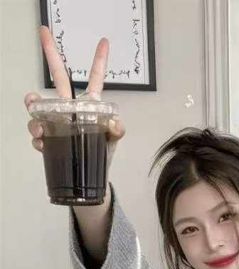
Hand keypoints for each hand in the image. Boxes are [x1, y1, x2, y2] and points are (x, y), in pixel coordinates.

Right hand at [24, 26, 124, 168]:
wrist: (91, 179)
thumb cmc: (102, 154)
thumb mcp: (113, 140)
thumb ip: (117, 129)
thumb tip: (115, 123)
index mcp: (90, 106)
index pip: (95, 79)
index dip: (99, 60)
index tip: (104, 42)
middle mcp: (71, 109)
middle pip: (58, 79)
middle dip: (51, 54)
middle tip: (43, 33)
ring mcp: (58, 123)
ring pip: (41, 106)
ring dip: (35, 107)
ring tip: (38, 123)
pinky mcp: (50, 140)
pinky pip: (39, 136)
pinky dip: (38, 139)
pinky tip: (42, 143)